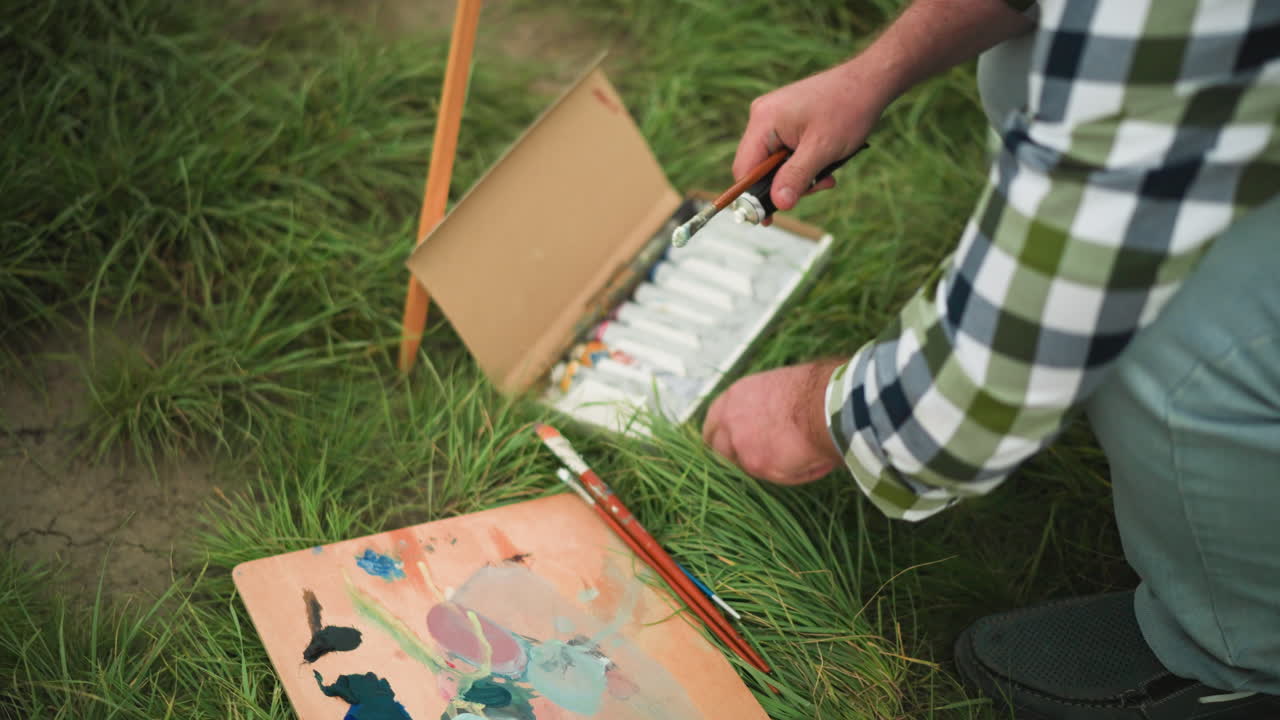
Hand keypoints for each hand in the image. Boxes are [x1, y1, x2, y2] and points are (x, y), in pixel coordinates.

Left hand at [702, 360, 844, 485]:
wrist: (827, 403)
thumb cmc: (816, 391)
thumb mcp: (779, 389)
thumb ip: (762, 408)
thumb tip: (768, 423)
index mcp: (736, 396)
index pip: (714, 421)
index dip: (722, 436)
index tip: (730, 444)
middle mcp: (729, 419)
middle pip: (717, 448)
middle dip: (733, 457)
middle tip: (759, 460)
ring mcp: (739, 443)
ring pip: (741, 466)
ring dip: (763, 466)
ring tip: (795, 459)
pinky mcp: (755, 464)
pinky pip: (772, 477)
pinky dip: (792, 474)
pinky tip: (813, 462)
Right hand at [733, 59, 891, 213]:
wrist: (869, 81)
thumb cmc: (848, 109)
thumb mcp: (822, 150)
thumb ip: (796, 178)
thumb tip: (778, 205)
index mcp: (764, 121)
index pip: (745, 169)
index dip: (753, 197)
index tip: (767, 219)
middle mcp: (763, 118)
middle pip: (759, 168)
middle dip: (786, 185)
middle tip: (816, 189)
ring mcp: (774, 117)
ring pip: (775, 163)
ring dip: (800, 176)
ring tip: (826, 176)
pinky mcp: (787, 120)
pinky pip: (786, 152)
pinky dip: (804, 163)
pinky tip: (825, 163)